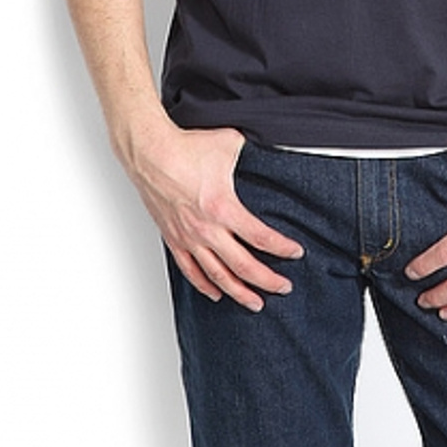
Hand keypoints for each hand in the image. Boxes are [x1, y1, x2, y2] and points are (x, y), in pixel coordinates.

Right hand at [127, 123, 303, 309]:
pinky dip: (204, 285)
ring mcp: (189, 237)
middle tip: (283, 288)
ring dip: (238, 292)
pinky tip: (216, 293)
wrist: (150, 153)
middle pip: (243, 266)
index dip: (282, 248)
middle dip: (267, 280)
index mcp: (224, 208)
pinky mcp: (173, 238)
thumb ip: (252, 151)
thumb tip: (267, 147)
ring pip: (218, 276)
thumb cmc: (186, 148)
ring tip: (255, 303)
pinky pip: (190, 270)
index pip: (261, 237)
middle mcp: (207, 229)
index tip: (295, 253)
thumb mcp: (230, 143)